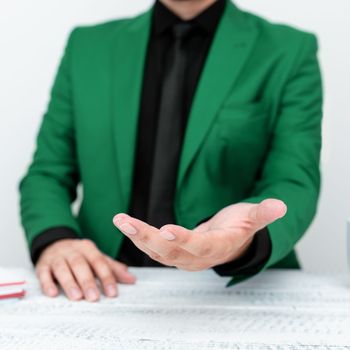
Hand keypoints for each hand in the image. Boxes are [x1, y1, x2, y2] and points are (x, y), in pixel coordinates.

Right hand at [36, 239, 135, 301]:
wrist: (54, 244)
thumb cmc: (80, 256)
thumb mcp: (97, 258)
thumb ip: (113, 269)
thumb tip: (132, 280)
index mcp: (88, 248)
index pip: (99, 262)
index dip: (107, 277)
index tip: (112, 293)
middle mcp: (72, 251)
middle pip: (80, 265)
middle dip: (88, 281)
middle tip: (94, 297)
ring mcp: (57, 257)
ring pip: (63, 268)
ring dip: (69, 283)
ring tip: (76, 297)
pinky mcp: (42, 265)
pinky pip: (43, 273)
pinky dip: (47, 283)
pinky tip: (52, 293)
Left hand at [113, 199, 286, 270]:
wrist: (230, 244)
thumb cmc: (239, 229)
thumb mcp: (251, 219)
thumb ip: (262, 213)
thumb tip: (280, 205)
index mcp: (216, 247)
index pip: (199, 246)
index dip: (184, 240)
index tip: (166, 230)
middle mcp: (197, 256)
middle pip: (170, 251)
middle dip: (147, 237)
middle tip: (127, 223)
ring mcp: (183, 257)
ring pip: (157, 251)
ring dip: (137, 236)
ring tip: (120, 220)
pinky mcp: (173, 252)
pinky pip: (153, 248)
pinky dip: (139, 236)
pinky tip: (125, 224)